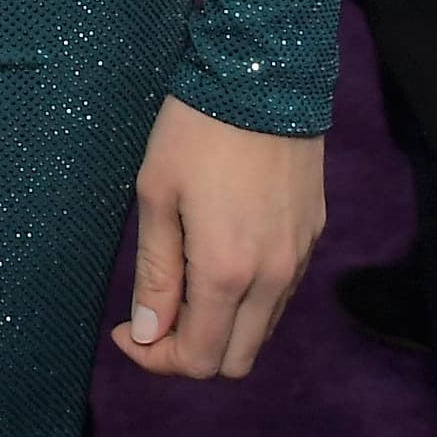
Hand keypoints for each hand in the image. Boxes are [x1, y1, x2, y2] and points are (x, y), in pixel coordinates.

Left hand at [111, 98, 324, 377]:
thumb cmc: (195, 129)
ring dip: (220, 326)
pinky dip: (248, 299)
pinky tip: (217, 257)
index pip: (198, 357)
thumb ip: (155, 272)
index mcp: (227, 271)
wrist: (261, 77)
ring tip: (180, 280)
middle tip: (152, 315)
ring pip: (261, 330)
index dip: (156, 357)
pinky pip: (280, 294)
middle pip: (235, 359)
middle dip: (189, 352)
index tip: (125, 331)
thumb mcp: (156, 193)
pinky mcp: (311, 238)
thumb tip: (147, 333)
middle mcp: (272, 278)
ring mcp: (298, 260)